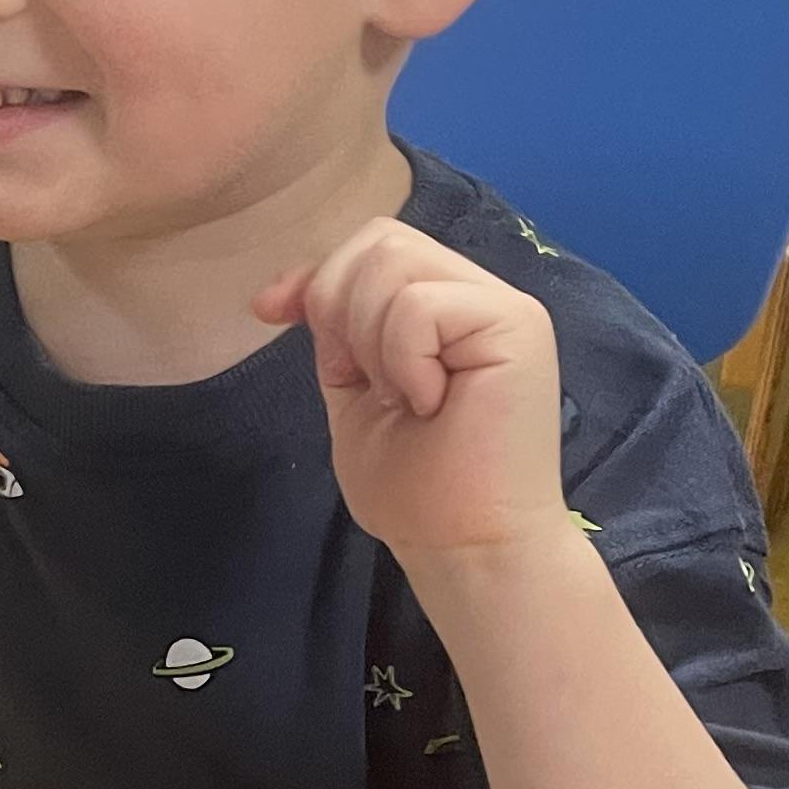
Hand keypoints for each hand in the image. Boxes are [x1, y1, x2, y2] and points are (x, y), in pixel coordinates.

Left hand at [256, 219, 570, 573]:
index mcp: (445, 306)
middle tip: (366, 381)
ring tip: (406, 398)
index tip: (270, 313)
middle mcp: (478, 294)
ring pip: (394, 262)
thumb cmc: (417, 489)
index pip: (372, 245)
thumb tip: (282, 291)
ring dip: (372, 340)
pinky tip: (431, 404)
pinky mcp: (518, 325)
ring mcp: (503, 306)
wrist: (463, 548)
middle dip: (339, 307)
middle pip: (380, 240)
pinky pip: (419, 305)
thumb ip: (335, 331)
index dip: (316, 275)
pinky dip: (402, 360)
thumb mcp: (353, 392)